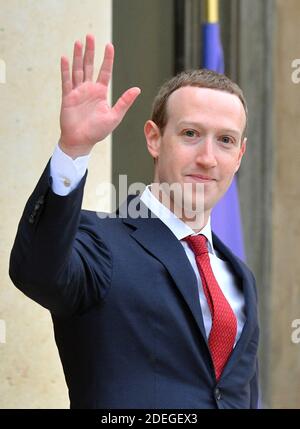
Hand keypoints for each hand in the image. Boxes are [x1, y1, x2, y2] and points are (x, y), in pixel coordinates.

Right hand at [59, 34, 140, 157]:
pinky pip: (66, 81)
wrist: (81, 141)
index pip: (105, 71)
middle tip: (90, 36)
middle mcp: (89, 89)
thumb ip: (124, 102)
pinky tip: (65, 58)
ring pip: (77, 70)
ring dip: (77, 56)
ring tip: (78, 42)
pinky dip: (66, 70)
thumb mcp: (114, 116)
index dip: (107, 59)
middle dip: (90, 51)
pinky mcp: (67, 97)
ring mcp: (77, 92)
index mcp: (101, 92)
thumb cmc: (98, 131)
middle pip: (89, 66)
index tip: (109, 45)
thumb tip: (137, 89)